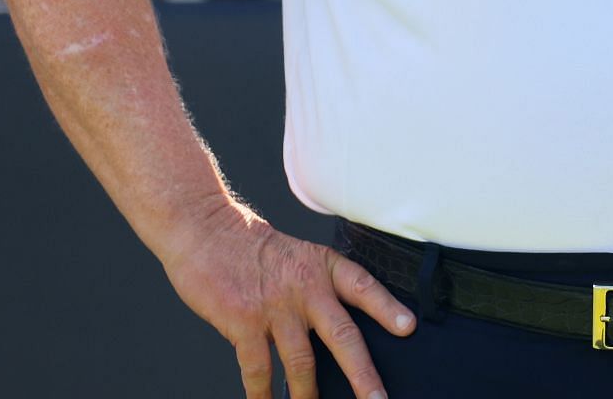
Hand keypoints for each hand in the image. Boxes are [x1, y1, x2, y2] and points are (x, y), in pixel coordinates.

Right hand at [159, 201, 415, 398]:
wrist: (204, 230)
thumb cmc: (251, 247)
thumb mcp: (296, 255)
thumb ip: (316, 288)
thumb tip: (331, 334)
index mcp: (322, 266)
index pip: (363, 286)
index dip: (387, 307)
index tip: (408, 327)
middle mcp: (305, 286)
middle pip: (342, 335)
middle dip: (363, 374)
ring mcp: (274, 306)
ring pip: (302, 363)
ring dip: (308, 395)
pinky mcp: (243, 321)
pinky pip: (258, 369)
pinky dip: (262, 393)